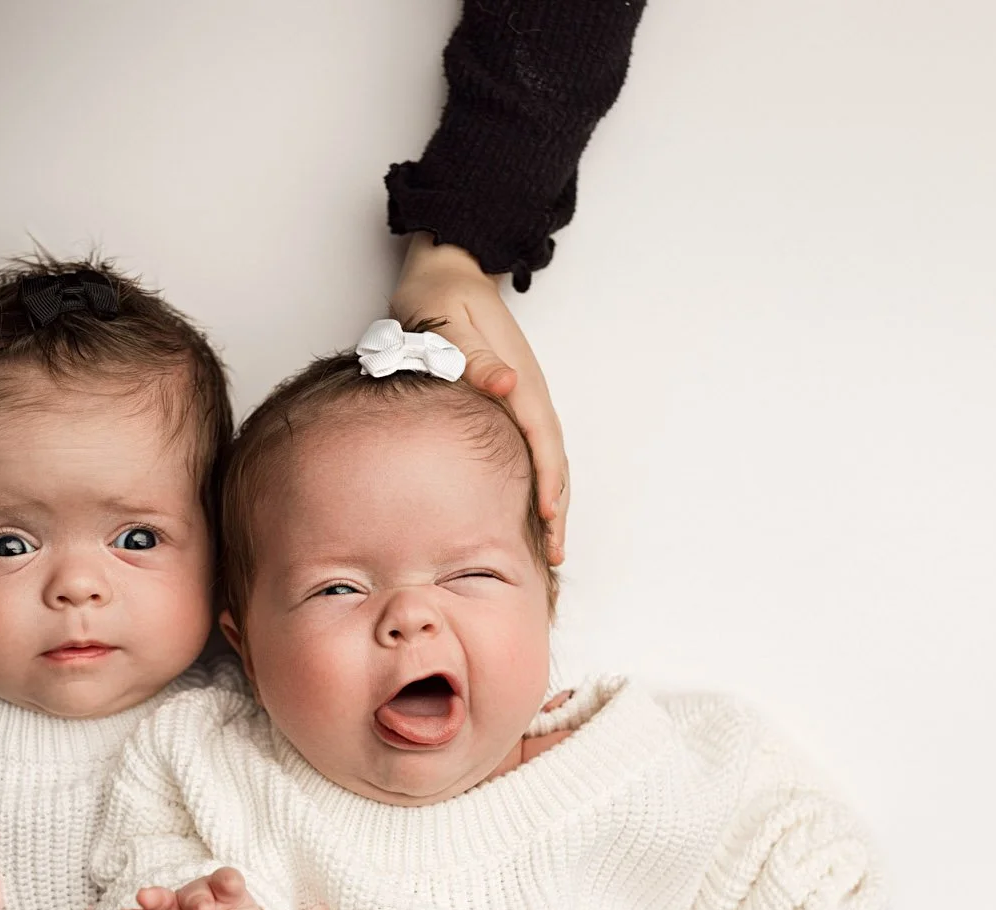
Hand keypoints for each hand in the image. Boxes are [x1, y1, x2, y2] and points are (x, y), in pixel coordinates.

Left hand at [389, 232, 569, 563]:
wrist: (445, 271)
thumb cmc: (437, 297)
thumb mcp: (446, 320)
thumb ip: (475, 356)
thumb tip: (508, 385)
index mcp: (517, 377)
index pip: (540, 438)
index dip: (546, 480)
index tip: (546, 516)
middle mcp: (527, 390)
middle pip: (553, 456)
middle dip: (558, 506)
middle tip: (557, 553)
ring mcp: (523, 396)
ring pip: (548, 457)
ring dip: (554, 500)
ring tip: (552, 544)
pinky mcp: (512, 400)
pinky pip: (533, 449)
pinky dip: (540, 482)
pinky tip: (532, 510)